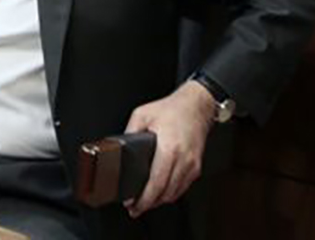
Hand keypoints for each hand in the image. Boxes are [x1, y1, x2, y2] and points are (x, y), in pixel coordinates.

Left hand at [123, 81, 217, 217]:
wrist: (196, 106)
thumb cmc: (171, 110)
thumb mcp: (142, 114)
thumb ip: (130, 132)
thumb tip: (118, 147)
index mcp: (169, 148)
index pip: (156, 181)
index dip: (144, 197)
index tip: (133, 203)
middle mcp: (183, 159)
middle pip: (166, 192)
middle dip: (149, 204)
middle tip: (134, 208)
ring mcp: (192, 165)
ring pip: (175, 193)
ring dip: (159, 201)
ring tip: (144, 203)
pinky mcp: (196, 167)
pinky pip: (183, 187)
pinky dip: (170, 193)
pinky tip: (160, 194)